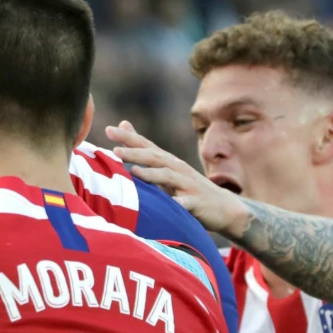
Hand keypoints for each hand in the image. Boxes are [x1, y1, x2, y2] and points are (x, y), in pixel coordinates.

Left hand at [107, 121, 248, 236]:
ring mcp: (188, 185)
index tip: (108, 129)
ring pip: (168, 177)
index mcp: (168, 162)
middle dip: (135, 153)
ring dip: (150, 174)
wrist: (224, 208)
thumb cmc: (188, 188)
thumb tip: (123, 124)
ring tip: (133, 172)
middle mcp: (177, 169)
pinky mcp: (197, 203)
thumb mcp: (167, 168)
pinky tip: (167, 205)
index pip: (146, 145)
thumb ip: (145, 149)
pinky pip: (186, 203)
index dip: (128, 137)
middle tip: (115, 150)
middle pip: (155, 158)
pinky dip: (177, 204)